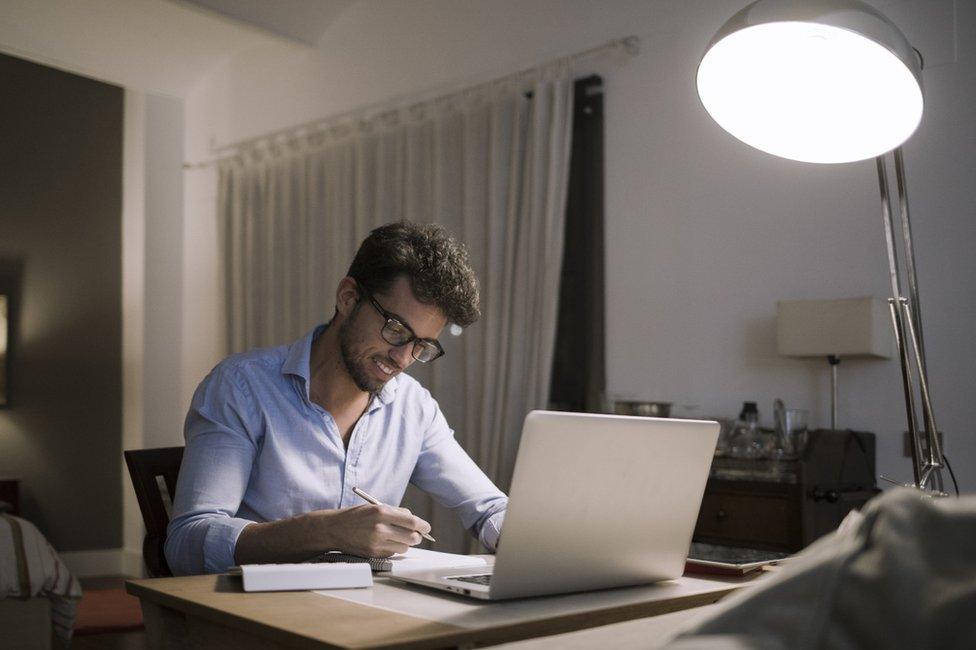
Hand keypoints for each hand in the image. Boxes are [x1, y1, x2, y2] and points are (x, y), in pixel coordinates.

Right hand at [314, 504, 431, 557]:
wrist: (334, 529)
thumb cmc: (357, 516)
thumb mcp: (376, 507)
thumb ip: (396, 513)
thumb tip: (415, 521)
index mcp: (382, 512)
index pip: (412, 521)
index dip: (423, 525)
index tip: (426, 527)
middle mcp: (380, 528)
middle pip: (412, 537)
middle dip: (418, 536)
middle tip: (417, 534)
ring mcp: (376, 543)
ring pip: (404, 547)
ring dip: (405, 543)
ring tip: (396, 537)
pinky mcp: (373, 554)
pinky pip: (392, 553)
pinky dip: (393, 548)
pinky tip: (384, 542)